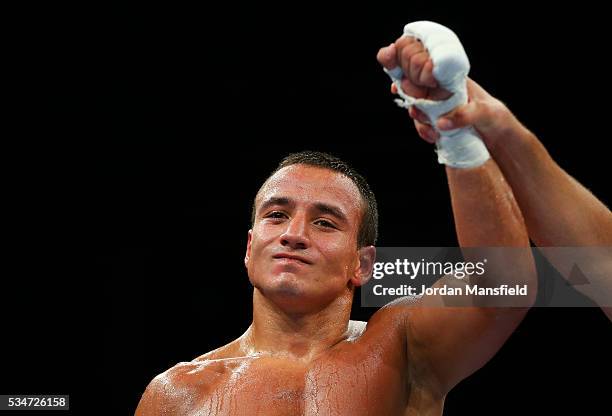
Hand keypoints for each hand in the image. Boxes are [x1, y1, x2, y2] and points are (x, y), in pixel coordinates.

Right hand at [377, 38, 514, 150]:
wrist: (498, 135)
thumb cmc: (495, 115)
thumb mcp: (485, 112)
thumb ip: (465, 115)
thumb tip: (441, 122)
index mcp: (451, 76)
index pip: (424, 62)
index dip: (407, 66)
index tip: (399, 79)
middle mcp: (440, 87)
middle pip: (412, 83)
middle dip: (410, 95)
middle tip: (418, 108)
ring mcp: (436, 103)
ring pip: (413, 103)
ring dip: (417, 115)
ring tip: (430, 127)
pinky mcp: (435, 119)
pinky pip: (420, 122)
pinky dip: (422, 129)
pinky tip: (432, 136)